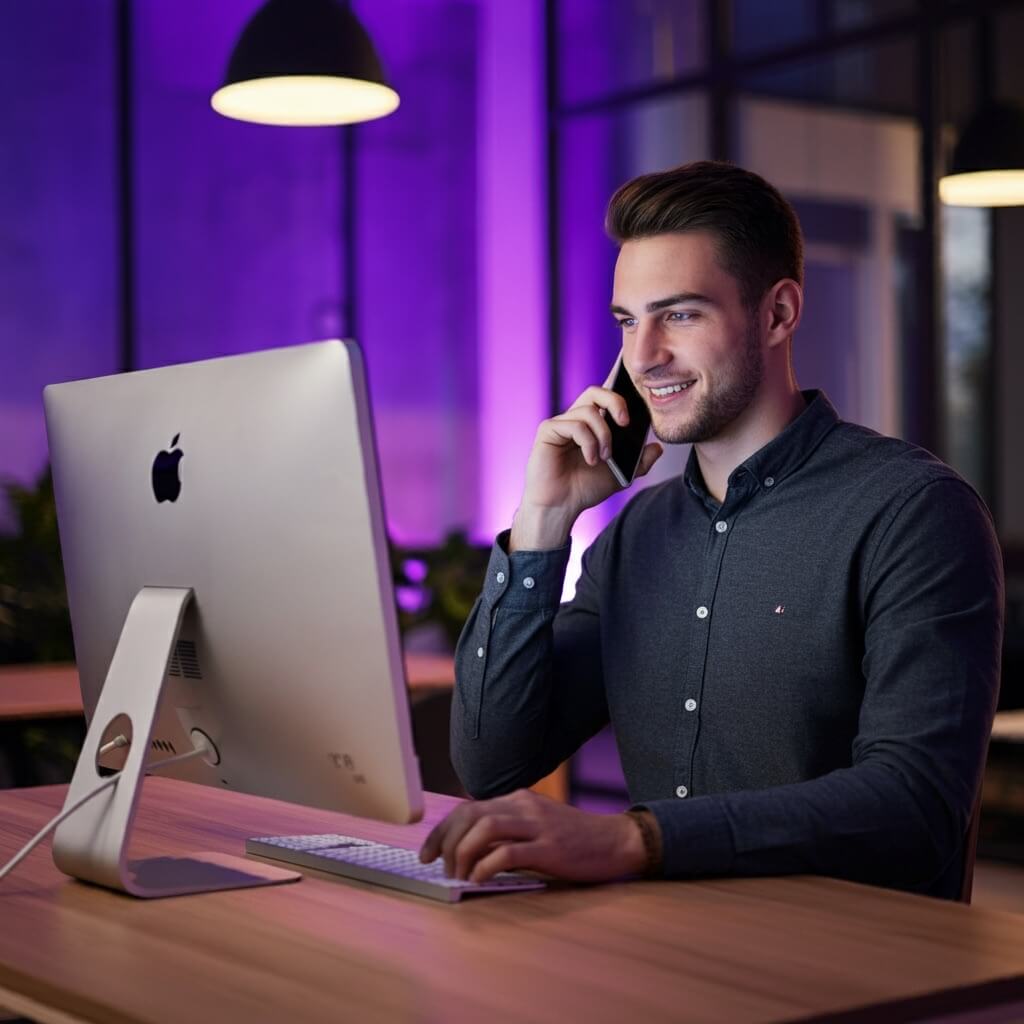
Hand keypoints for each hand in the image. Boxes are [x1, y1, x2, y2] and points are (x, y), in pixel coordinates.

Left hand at [418, 788, 648, 882]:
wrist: (615, 841)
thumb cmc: (573, 838)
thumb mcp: (535, 824)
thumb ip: (506, 830)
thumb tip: (467, 849)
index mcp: (517, 799)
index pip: (467, 808)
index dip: (441, 830)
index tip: (427, 853)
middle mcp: (524, 806)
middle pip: (470, 815)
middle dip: (445, 842)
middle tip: (438, 868)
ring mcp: (538, 825)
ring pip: (485, 829)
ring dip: (463, 854)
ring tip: (459, 876)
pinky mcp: (550, 848)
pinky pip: (509, 853)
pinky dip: (487, 867)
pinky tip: (480, 880)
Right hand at [510, 386, 662, 550]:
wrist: (561, 506)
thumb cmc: (584, 489)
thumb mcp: (620, 475)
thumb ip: (639, 462)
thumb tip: (658, 447)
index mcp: (590, 425)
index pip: (605, 398)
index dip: (619, 394)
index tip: (635, 411)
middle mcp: (575, 420)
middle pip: (595, 392)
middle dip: (616, 402)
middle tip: (626, 423)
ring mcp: (561, 424)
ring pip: (588, 410)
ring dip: (603, 434)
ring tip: (605, 457)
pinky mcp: (548, 430)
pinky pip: (574, 425)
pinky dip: (588, 442)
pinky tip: (590, 460)